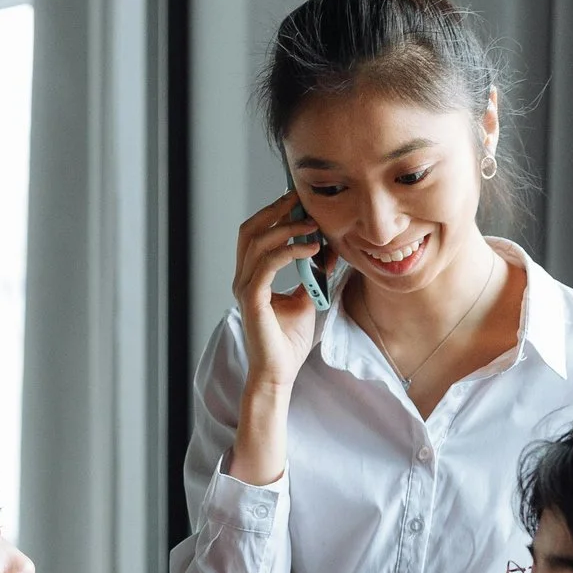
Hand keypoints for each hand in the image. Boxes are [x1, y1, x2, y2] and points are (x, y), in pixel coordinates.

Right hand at [233, 191, 325, 397]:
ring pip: (259, 243)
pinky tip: (311, 249)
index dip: (275, 214)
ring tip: (313, 226)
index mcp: (252, 276)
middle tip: (301, 201)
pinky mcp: (253, 299)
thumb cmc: (288, 341)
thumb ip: (313, 274)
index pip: (257, 234)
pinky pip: (268, 265)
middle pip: (251, 230)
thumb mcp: (308, 298)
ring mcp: (245, 288)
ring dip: (287, 229)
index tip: (300, 202)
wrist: (279, 372)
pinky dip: (289, 252)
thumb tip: (328, 250)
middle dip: (275, 211)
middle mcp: (243, 278)